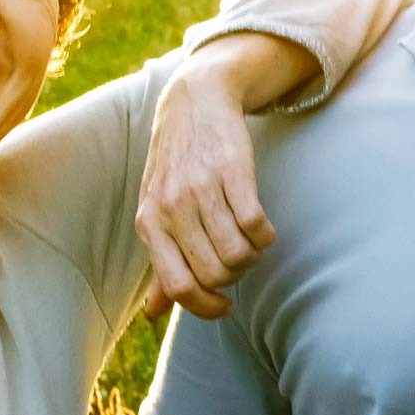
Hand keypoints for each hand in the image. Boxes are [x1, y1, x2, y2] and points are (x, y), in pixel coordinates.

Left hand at [136, 56, 277, 319]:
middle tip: (238, 261)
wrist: (194, 101)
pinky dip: (265, 236)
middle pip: (216, 275)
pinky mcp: (233, 171)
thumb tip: (152, 314)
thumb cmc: (176, 165)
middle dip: (234, 278)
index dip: (206, 307)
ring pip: (238, 254)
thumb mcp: (156, 210)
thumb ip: (159, 263)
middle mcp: (172, 208)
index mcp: (149, 223)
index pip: (179, 286)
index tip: (225, 306)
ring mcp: (202, 189)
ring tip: (250, 244)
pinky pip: (256, 226)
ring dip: (252, 257)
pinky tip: (261, 228)